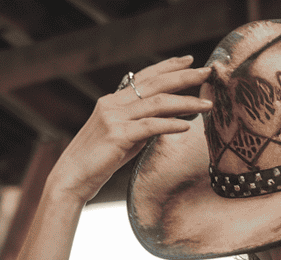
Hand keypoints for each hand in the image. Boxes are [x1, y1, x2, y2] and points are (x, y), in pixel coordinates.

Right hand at [48, 56, 212, 204]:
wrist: (72, 178)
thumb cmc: (99, 162)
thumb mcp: (124, 139)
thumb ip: (141, 126)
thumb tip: (165, 121)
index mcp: (113, 101)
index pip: (145, 77)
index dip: (168, 67)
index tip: (189, 61)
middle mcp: (113, 104)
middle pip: (154, 83)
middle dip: (184, 77)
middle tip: (207, 72)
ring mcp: (114, 118)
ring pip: (156, 104)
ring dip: (185, 103)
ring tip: (208, 104)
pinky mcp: (117, 136)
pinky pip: (150, 127)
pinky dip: (170, 125)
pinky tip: (187, 125)